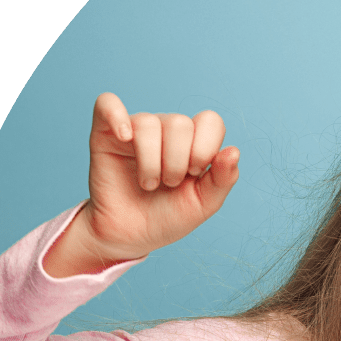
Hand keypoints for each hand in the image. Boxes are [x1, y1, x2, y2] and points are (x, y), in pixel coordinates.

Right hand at [45, 93, 239, 276]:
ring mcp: (136, 129)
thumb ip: (223, 180)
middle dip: (177, 162)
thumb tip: (234, 151)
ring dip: (151, 162)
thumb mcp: (203, 204)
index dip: (205, 148)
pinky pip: (108, 104)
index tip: (195, 174)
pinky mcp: (106, 133)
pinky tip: (124, 138)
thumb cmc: (168, 217)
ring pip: (149, 123)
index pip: (210, 121)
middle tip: (169, 184)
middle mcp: (167, 130)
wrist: (131, 236)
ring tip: (149, 184)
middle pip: (180, 123)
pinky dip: (117, 117)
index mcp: (194, 142)